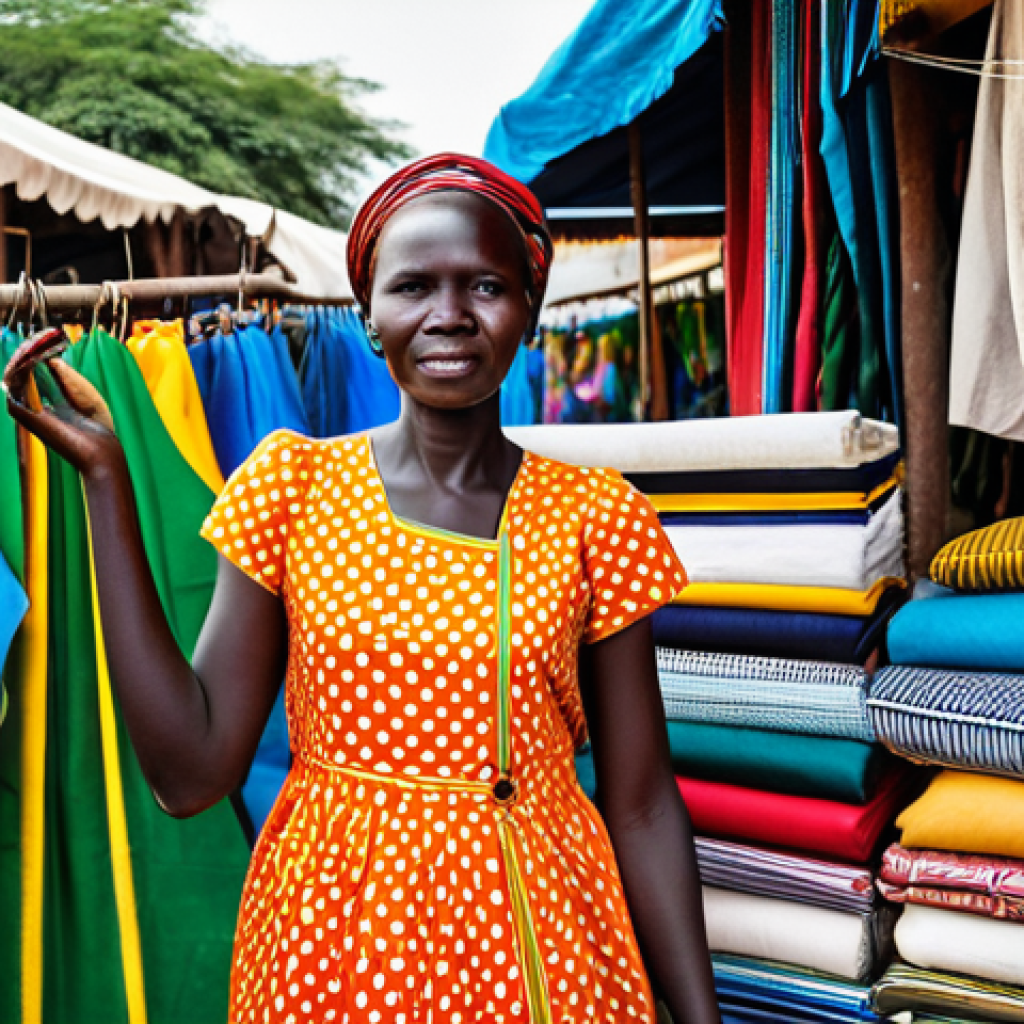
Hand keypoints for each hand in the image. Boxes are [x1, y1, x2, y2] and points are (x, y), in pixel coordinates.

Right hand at [3, 328, 123, 476]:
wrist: (101, 449)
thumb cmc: (98, 426)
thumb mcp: (84, 393)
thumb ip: (66, 376)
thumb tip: (50, 358)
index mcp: (49, 400)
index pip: (33, 372)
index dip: (35, 353)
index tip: (46, 336)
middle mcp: (36, 404)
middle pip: (20, 372)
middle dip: (26, 352)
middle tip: (37, 338)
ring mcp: (30, 411)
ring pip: (12, 378)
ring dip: (20, 358)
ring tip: (32, 345)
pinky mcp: (28, 416)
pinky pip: (13, 390)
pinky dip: (18, 372)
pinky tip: (30, 359)